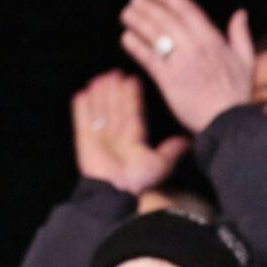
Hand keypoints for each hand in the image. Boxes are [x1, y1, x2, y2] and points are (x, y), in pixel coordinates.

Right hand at [73, 70, 189, 194]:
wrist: (114, 193)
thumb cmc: (137, 182)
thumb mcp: (159, 164)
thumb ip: (171, 151)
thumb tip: (187, 142)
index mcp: (133, 141)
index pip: (133, 113)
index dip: (131, 97)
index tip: (131, 80)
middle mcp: (116, 138)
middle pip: (115, 109)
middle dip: (114, 92)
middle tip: (114, 73)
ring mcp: (100, 139)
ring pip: (100, 112)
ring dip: (99, 96)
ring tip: (99, 78)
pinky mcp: (85, 143)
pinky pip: (82, 123)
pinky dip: (81, 110)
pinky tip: (80, 95)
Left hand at [119, 0, 254, 134]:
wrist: (229, 123)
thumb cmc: (237, 96)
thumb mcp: (247, 61)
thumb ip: (241, 35)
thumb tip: (240, 14)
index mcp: (213, 40)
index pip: (188, 10)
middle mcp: (196, 48)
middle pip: (168, 20)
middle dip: (150, 7)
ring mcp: (182, 64)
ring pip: (157, 36)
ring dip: (140, 21)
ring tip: (127, 13)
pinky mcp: (170, 82)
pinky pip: (150, 59)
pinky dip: (137, 46)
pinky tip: (126, 38)